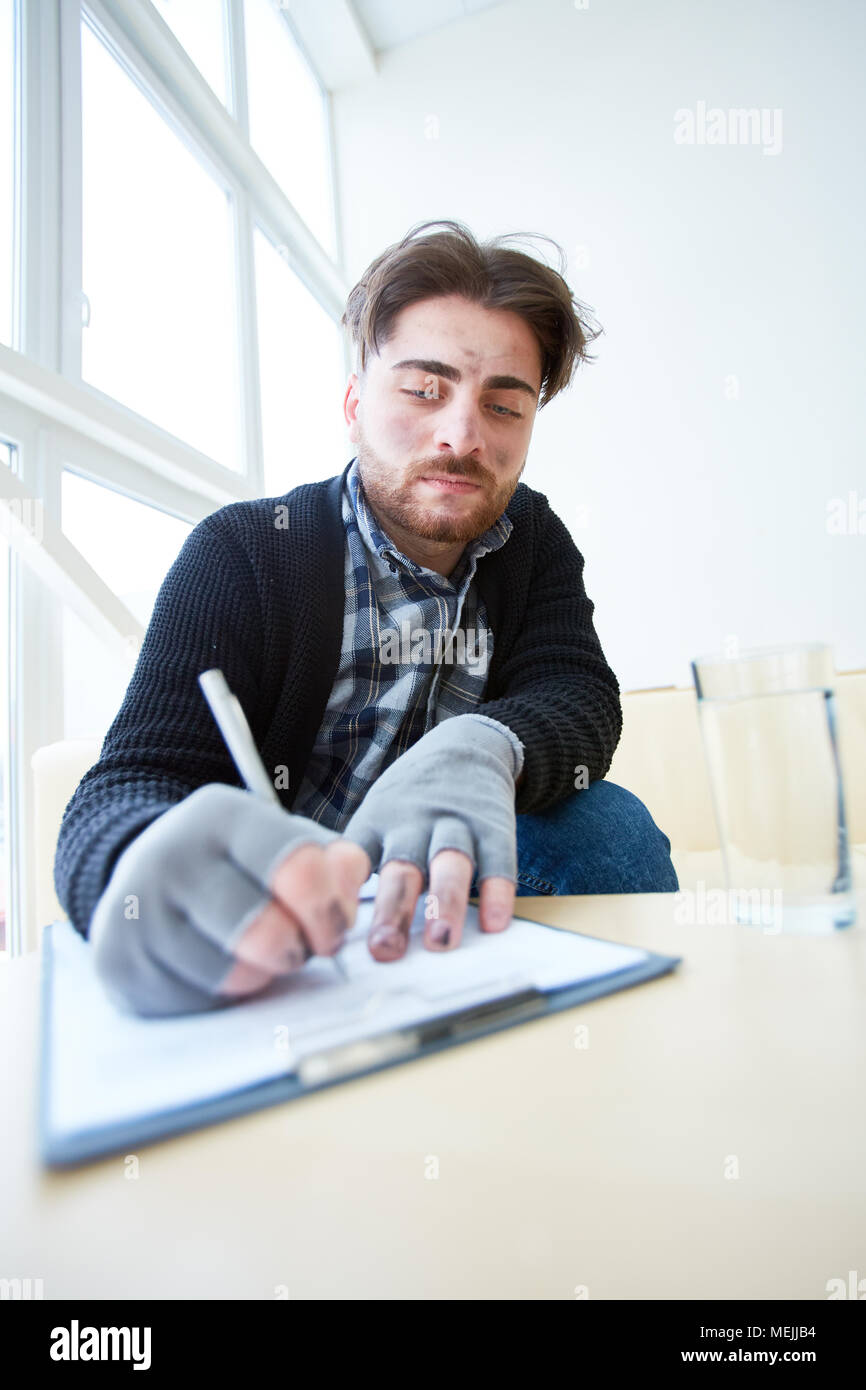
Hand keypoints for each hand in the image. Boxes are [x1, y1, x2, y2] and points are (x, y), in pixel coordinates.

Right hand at [88, 783, 369, 1015]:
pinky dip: (221, 994)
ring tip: (259, 955)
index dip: (328, 907)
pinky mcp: (118, 961)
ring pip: (230, 973)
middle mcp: (170, 856)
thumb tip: (352, 875)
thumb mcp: (282, 841)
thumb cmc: (233, 864)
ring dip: (261, 974)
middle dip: (299, 948)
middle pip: (263, 930)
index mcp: (220, 816)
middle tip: (302, 948)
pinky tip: (219, 968)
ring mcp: (136, 910)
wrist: (144, 878)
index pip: (295, 865)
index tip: (335, 924)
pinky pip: (195, 1000)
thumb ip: (330, 858)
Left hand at [342, 714, 521, 960]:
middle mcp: (413, 824)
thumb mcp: (376, 815)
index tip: (332, 926)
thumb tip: (340, 924)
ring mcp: (455, 824)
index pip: (353, 860)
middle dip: (393, 910)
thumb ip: (363, 861)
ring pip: (449, 863)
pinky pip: (497, 861)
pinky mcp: (493, 828)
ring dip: (444, 903)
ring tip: (442, 941)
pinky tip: (495, 922)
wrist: (466, 745)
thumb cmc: (410, 799)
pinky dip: (497, 893)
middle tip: (386, 948)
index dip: (342, 891)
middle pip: (401, 868)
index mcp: (376, 824)